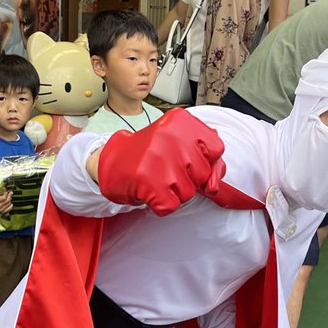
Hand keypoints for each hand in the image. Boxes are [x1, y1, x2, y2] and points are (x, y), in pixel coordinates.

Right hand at [0, 189, 12, 214]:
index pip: (4, 198)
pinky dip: (11, 205)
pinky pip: (9, 209)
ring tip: (8, 197)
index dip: (6, 194)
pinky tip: (10, 202)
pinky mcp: (2, 212)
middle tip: (11, 193)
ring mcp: (0, 210)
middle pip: (7, 201)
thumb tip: (5, 189)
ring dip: (10, 200)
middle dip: (9, 196)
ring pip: (9, 204)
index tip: (6, 191)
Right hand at [96, 108, 225, 215]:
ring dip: (173, 192)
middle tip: (166, 168)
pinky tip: (149, 190)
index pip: (217, 148)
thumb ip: (207, 160)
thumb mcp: (179, 145)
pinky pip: (171, 205)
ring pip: (188, 193)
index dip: (205, 161)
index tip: (188, 159)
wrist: (111, 161)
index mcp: (181, 122)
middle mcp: (172, 136)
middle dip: (188, 178)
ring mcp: (160, 160)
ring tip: (157, 178)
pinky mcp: (149, 182)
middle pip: (203, 174)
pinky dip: (161, 204)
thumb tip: (214, 186)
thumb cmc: (149, 154)